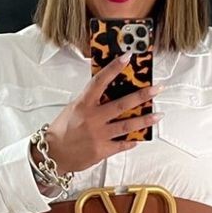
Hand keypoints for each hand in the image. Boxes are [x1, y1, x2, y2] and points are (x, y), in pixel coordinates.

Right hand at [39, 52, 163, 174]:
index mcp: (84, 104)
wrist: (53, 154)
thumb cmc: (61, 131)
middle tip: (156, 89)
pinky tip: (140, 138)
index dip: (114, 68)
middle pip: (122, 104)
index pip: (100, 81)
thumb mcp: (73, 109)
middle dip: (142, 95)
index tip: (127, 57)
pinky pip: (122, 145)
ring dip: (145, 119)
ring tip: (158, 115)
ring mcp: (99, 135)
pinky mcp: (102, 150)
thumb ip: (90, 101)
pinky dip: (132, 141)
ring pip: (127, 125)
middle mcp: (93, 118)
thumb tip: (108, 91)